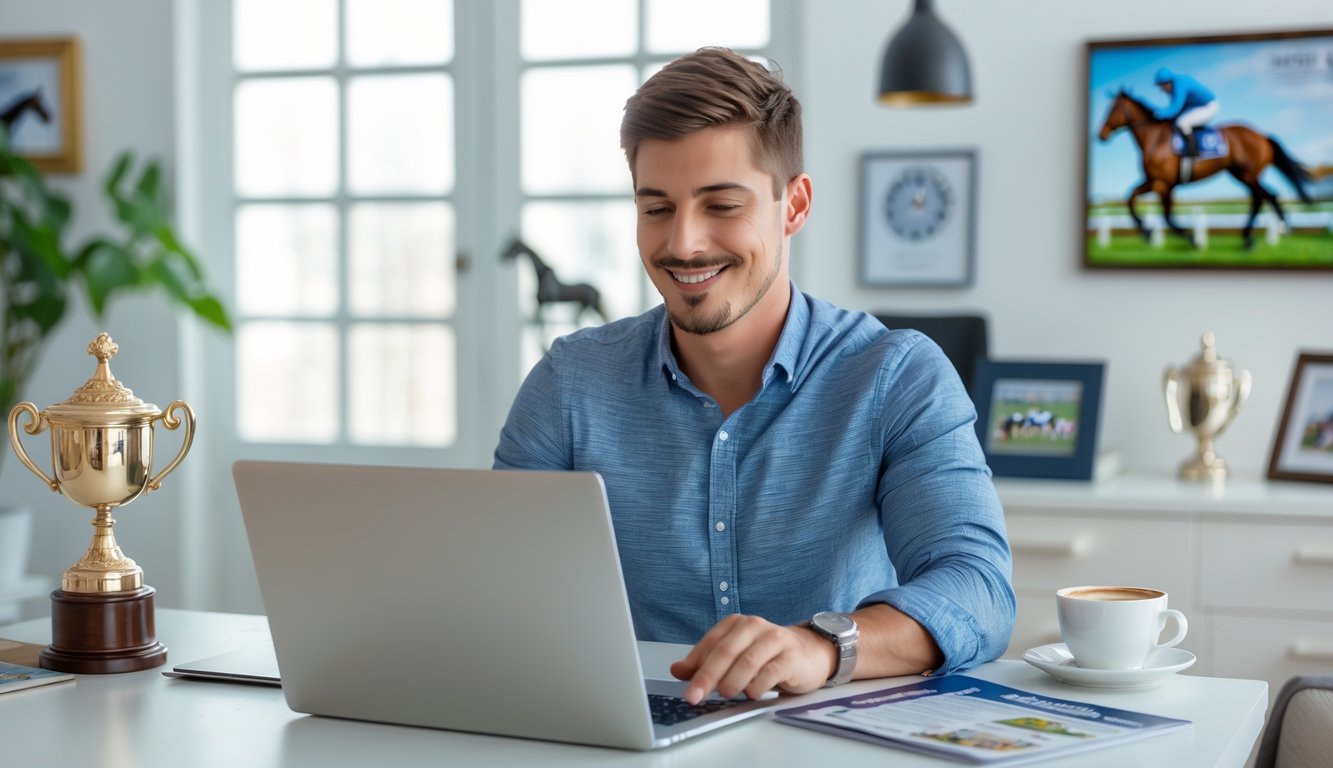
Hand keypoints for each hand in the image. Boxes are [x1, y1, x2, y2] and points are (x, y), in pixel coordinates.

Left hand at [669, 614, 831, 704]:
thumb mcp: (735, 656)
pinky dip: (758, 685)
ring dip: (733, 680)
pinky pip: (771, 671)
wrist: (810, 653)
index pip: (710, 645)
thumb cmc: (767, 656)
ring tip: (725, 694)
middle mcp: (754, 626)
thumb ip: (706, 662)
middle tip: (696, 696)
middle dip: (708, 676)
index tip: (686, 690)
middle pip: (726, 652)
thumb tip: (677, 670)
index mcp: (736, 624)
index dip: (695, 668)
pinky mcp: (791, 656)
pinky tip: (751, 694)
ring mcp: (774, 639)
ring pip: (747, 660)